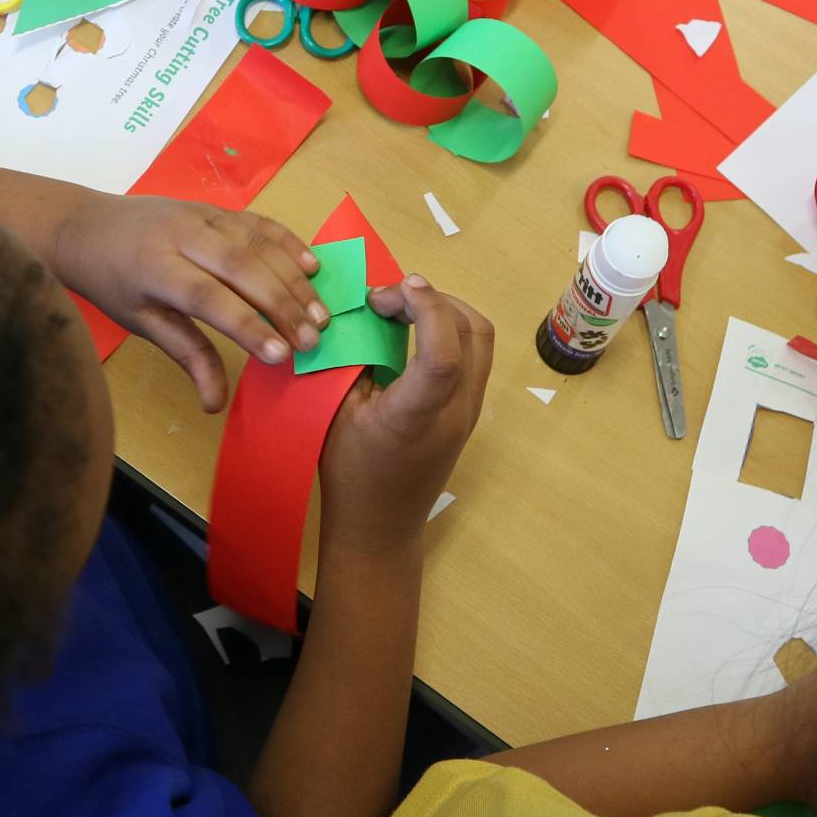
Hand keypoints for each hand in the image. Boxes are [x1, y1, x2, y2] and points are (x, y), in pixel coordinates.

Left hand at [54, 194, 327, 411]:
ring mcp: (200, 216)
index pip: (208, 297)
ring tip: (319, 315)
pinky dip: (288, 243)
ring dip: (293, 279)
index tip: (281, 356)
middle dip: (282, 306)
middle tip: (311, 340)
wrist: (85, 225)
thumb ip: (186, 355)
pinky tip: (312, 267)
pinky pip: (258, 222)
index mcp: (154, 268)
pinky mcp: (214, 207)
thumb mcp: (140, 322)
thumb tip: (214, 404)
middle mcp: (180, 235)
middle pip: (241, 268)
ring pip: (256, 244)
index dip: (247, 326)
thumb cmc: (112, 281)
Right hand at [319, 276, 493, 555]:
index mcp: (417, 417)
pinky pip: (475, 354)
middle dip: (433, 299)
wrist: (380, 527)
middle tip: (388, 299)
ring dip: (447, 310)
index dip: (425, 307)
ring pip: (481, 339)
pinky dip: (451, 329)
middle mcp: (456, 412)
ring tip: (404, 308)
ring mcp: (470, 412)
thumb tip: (361, 314)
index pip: (443, 351)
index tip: (393, 290)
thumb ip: (351, 361)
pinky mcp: (471, 411)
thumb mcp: (335, 414)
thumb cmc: (350, 474)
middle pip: (473, 332)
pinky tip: (415, 331)